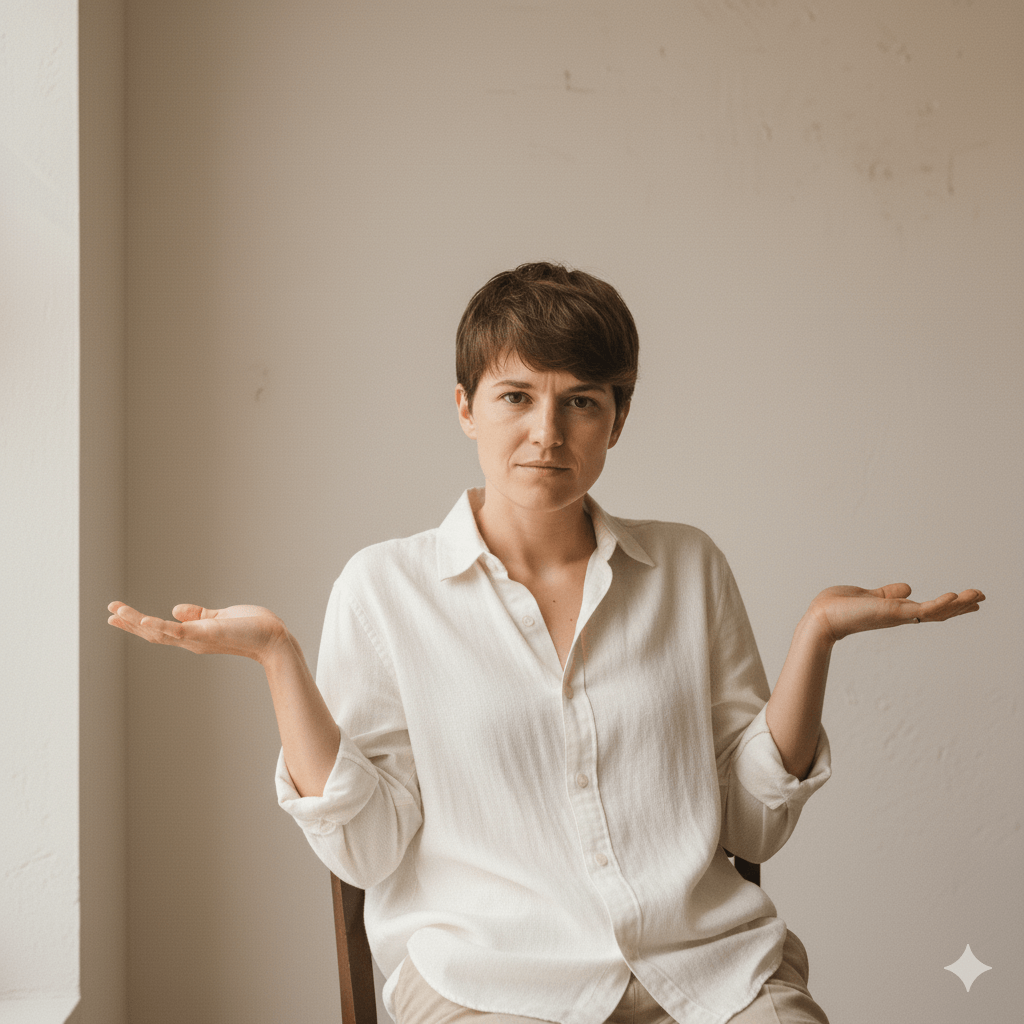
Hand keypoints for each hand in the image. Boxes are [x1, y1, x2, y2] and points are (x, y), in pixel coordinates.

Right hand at [107, 601, 289, 663]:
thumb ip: (198, 615)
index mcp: (194, 635)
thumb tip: (175, 610)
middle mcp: (192, 641)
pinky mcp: (207, 634)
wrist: (273, 637)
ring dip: (138, 624)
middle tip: (109, 612)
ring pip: (161, 633)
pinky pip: (179, 632)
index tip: (118, 614)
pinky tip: (144, 620)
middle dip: (131, 624)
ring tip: (117, 613)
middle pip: (154, 634)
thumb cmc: (252, 628)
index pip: (160, 630)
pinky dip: (160, 627)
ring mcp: (198, 639)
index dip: (138, 624)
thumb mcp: (219, 618)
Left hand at [807, 583, 984, 643]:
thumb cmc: (837, 608)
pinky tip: (955, 597)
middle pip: (936, 612)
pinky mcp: (893, 613)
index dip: (946, 605)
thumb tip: (907, 587)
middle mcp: (899, 615)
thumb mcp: (868, 595)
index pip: (926, 608)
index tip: (965, 598)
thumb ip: (888, 593)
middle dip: (959, 606)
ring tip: (978, 596)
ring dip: (957, 604)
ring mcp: (897, 616)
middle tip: (981, 598)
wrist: (821, 617)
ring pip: (935, 612)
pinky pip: (921, 609)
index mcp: (894, 610)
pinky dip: (939, 604)